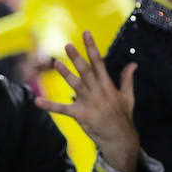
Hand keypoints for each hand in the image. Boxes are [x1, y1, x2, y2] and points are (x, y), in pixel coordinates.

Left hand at [37, 32, 139, 171]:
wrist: (120, 138)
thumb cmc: (123, 117)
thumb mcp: (128, 96)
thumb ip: (127, 79)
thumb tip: (133, 63)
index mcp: (108, 85)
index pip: (99, 62)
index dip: (92, 47)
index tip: (86, 33)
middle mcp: (98, 92)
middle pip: (85, 71)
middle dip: (77, 57)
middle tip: (67, 45)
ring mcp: (89, 103)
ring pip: (75, 85)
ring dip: (65, 74)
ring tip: (56, 63)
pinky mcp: (81, 115)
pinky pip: (63, 109)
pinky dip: (50, 106)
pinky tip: (38, 102)